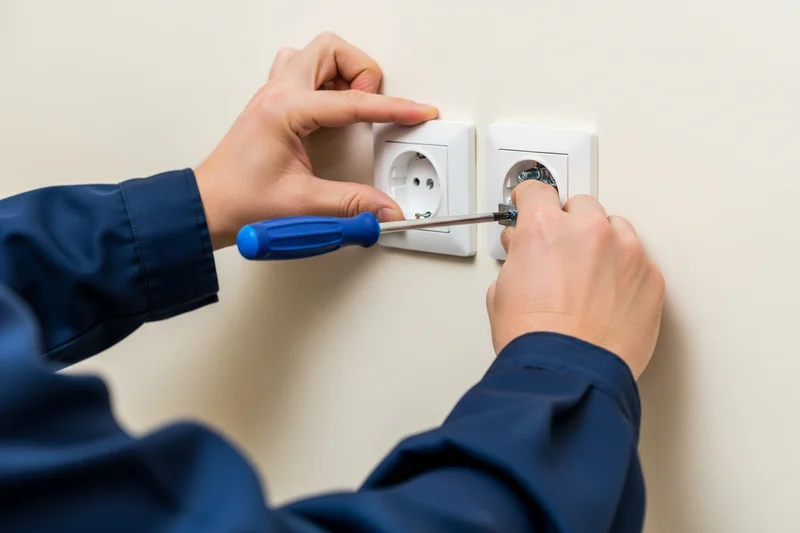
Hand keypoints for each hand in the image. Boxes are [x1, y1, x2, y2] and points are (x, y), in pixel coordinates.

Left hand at [194, 33, 437, 248]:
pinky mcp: (275, 107)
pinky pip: (305, 74)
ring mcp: (274, 97)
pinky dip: (326, 84)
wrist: (208, 206)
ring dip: (341, 71)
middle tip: (372, 104)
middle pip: (330, 50)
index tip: (418, 111)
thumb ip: (351, 205)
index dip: (393, 108)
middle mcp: (278, 95)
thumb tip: (384, 207)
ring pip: (315, 55)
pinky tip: (332, 112)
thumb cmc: (238, 200)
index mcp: (285, 110)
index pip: (352, 101)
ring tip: (354, 104)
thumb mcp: (303, 204)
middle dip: (361, 70)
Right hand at [486, 181, 664, 378]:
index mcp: (546, 227)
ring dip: (601, 245)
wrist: (570, 375)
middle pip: (581, 206)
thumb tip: (523, 252)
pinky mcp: (652, 278)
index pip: (537, 191)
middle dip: (569, 225)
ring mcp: (627, 252)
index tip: (531, 205)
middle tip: (560, 253)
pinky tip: (607, 298)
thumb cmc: (536, 340)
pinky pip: (638, 261)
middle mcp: (589, 231)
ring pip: (615, 229)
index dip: (530, 201)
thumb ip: (517, 258)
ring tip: (587, 280)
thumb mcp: (502, 291)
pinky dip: (625, 273)